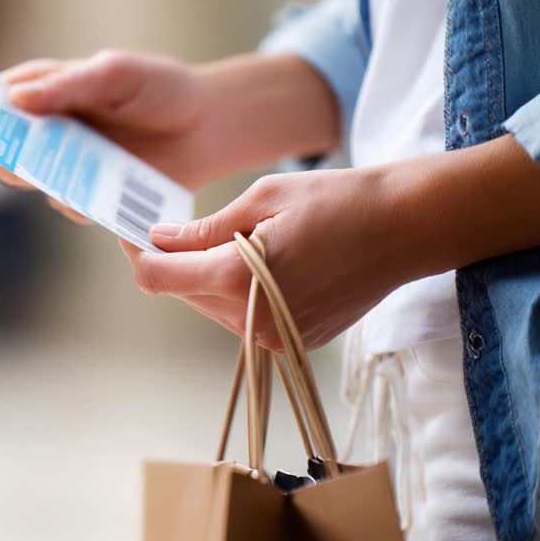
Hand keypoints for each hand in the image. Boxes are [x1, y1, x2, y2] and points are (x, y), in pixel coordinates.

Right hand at [0, 51, 340, 223]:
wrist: (208, 126)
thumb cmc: (160, 88)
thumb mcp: (115, 74)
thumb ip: (66, 86)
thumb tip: (13, 100)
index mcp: (45, 89)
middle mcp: (47, 129)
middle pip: (1, 144)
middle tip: (3, 150)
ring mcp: (66, 164)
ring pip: (28, 178)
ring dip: (35, 176)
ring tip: (54, 170)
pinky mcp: (89, 195)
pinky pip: (67, 204)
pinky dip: (76, 200)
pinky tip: (98, 189)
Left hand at [120, 135, 539, 350]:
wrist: (409, 227)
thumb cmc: (339, 200)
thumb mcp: (261, 199)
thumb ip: (204, 228)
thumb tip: (159, 239)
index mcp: (237, 279)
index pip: (157, 277)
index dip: (136, 253)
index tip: (130, 231)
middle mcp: (251, 319)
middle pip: (182, 294)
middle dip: (171, 262)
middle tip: (167, 227)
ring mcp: (274, 337)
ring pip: (211, 307)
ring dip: (205, 278)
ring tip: (225, 238)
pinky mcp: (293, 341)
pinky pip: (244, 317)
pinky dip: (238, 291)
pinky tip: (259, 260)